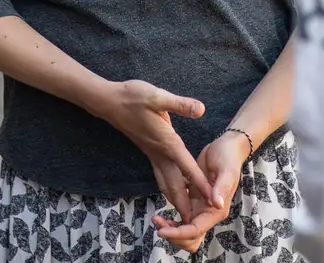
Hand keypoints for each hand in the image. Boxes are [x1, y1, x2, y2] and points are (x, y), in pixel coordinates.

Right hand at [90, 80, 217, 222]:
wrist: (109, 102)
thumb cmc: (133, 97)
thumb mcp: (157, 96)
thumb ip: (179, 104)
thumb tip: (200, 109)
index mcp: (167, 142)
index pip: (188, 169)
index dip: (202, 185)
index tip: (214, 203)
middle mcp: (160, 154)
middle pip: (176, 187)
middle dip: (187, 208)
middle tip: (198, 226)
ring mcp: (153, 155)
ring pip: (166, 185)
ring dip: (177, 201)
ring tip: (187, 217)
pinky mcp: (149, 153)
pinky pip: (161, 177)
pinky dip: (170, 189)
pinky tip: (175, 191)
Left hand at [153, 128, 250, 251]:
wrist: (227, 146)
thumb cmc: (228, 156)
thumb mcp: (227, 169)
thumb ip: (222, 187)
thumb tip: (217, 204)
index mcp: (217, 210)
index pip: (196, 230)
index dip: (179, 233)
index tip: (163, 231)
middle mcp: (209, 212)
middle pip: (191, 237)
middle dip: (175, 236)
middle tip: (158, 225)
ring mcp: (201, 207)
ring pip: (185, 229)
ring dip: (171, 229)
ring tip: (157, 219)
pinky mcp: (194, 200)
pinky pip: (182, 217)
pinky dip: (171, 221)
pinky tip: (161, 213)